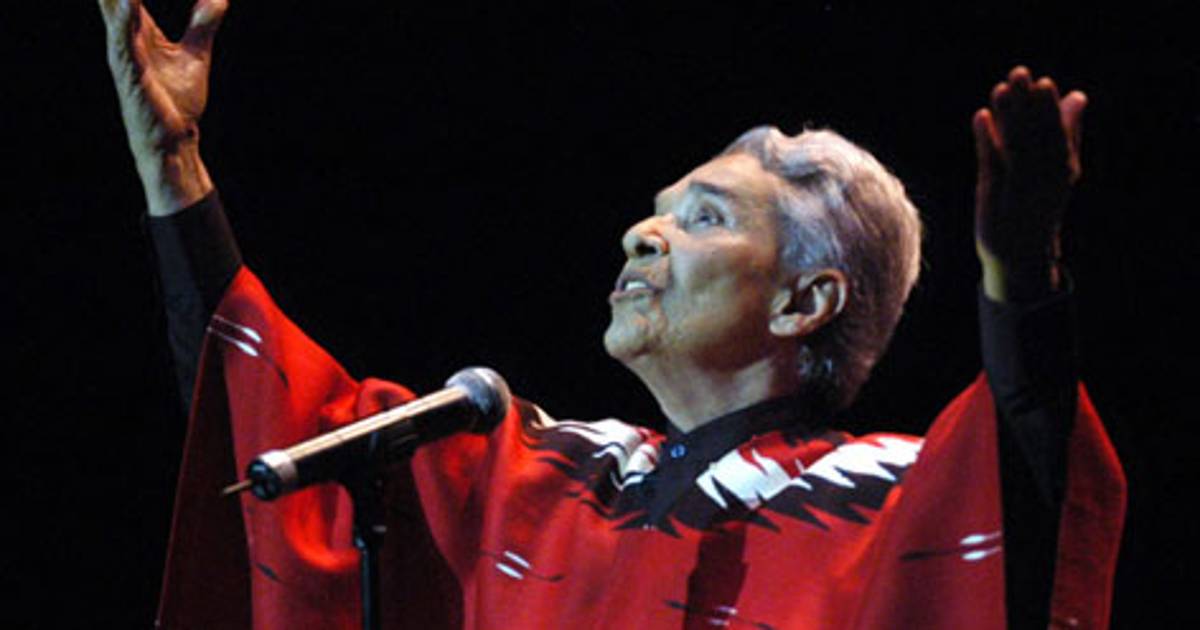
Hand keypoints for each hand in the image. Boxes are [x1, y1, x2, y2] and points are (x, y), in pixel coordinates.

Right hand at [99, 0, 227, 215]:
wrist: (176, 139)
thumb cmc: (177, 100)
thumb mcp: (195, 53)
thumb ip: (203, 22)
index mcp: (138, 31)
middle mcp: (125, 40)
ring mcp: (126, 59)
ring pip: (115, 17)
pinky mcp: (134, 78)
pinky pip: (126, 47)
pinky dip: (125, 25)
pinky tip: (126, 6)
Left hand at [973, 66, 1084, 300]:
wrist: (1022, 255)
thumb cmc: (1040, 204)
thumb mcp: (1060, 169)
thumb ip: (1068, 132)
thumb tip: (1078, 96)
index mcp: (1063, 169)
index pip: (1057, 133)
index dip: (1049, 109)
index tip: (1044, 82)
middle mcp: (1044, 180)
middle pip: (1035, 136)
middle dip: (1027, 105)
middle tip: (1019, 74)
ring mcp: (1018, 190)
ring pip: (1013, 148)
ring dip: (1007, 117)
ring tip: (999, 89)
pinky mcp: (992, 199)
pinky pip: (990, 165)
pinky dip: (986, 140)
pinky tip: (980, 115)